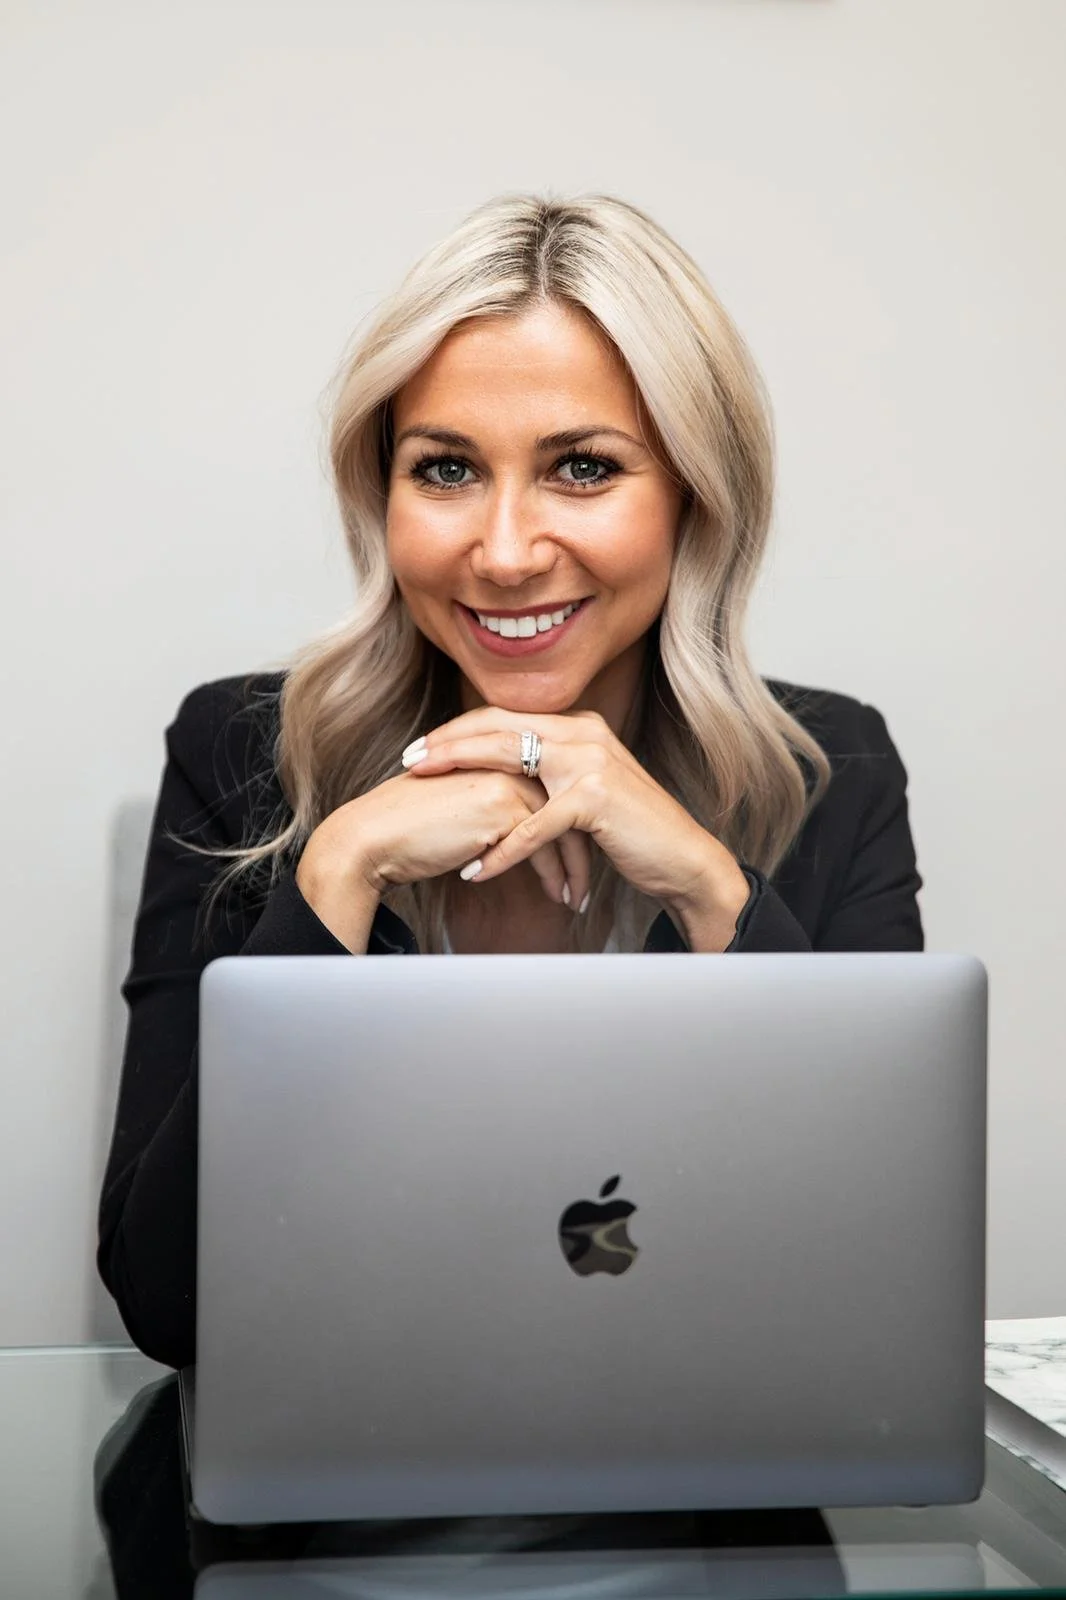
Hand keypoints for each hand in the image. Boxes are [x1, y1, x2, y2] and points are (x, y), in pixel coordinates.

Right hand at [296, 764, 581, 951]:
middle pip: (568, 803)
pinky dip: (552, 877)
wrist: (374, 836)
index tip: (581, 852)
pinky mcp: (503, 807)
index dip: (571, 820)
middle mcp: (509, 758)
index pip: (555, 783)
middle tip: (587, 882)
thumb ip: (495, 803)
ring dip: (574, 869)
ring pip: (563, 827)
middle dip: (583, 847)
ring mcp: (509, 779)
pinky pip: (544, 848)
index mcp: (500, 749)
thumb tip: (525, 828)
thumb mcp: (462, 803)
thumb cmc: (411, 826)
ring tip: (576, 899)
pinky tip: (556, 898)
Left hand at [402, 706, 751, 946]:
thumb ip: (552, 774)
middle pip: (499, 728)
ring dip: (461, 779)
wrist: (683, 859)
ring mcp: (591, 762)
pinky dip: (502, 850)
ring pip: (509, 762)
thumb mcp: (587, 790)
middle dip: (447, 743)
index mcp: (580, 726)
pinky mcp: (595, 800)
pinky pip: (534, 825)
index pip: (506, 717)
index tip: (423, 746)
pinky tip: (477, 868)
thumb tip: (503, 774)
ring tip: (424, 793)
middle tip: (408, 760)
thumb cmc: (632, 831)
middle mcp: (584, 733)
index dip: (459, 729)